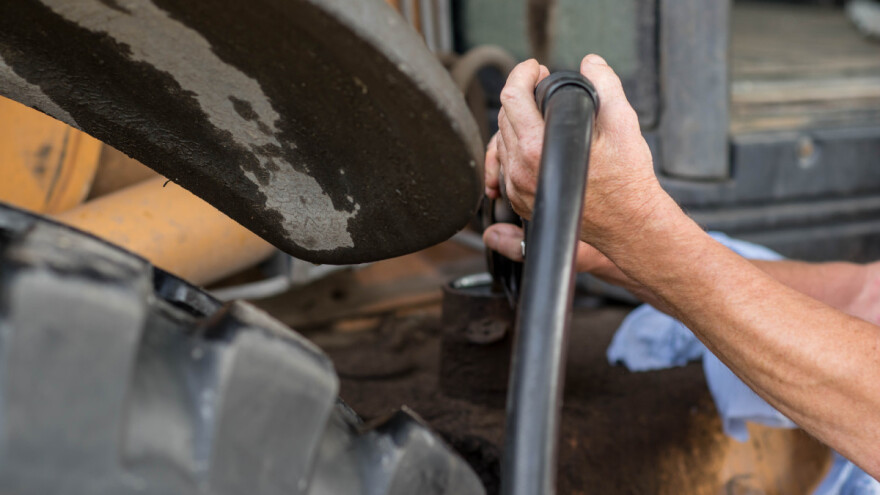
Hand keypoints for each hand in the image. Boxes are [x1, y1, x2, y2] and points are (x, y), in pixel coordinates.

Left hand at [485, 54, 679, 256]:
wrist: (629, 224)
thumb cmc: (627, 180)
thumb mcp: (623, 123)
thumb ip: (605, 85)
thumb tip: (591, 63)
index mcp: (538, 149)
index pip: (512, 97)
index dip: (523, 73)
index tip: (537, 68)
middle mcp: (521, 171)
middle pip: (504, 117)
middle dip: (521, 94)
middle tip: (542, 86)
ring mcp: (518, 189)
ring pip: (502, 141)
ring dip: (517, 122)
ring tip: (540, 113)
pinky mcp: (521, 201)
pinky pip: (506, 165)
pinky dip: (516, 148)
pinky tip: (537, 141)